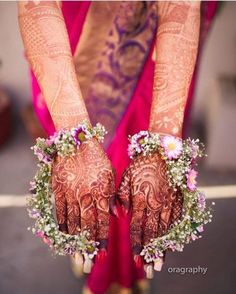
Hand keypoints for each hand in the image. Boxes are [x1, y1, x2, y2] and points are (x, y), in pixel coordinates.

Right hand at [52, 138, 114, 253]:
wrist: (77, 141)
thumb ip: (113, 196)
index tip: (102, 254)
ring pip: (73, 222)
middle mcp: (87, 195)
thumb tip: (117, 216)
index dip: (102, 239)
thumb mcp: (111, 175)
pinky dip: (62, 225)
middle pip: (87, 226)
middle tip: (87, 264)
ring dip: (74, 240)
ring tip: (75, 255)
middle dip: (88, 247)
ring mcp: (71, 192)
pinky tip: (63, 236)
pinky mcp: (59, 189)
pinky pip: (60, 211)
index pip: (103, 221)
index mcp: (102, 191)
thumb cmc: (98, 158)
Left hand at [118, 152, 182, 271]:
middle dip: (150, 252)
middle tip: (150, 268)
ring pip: (164, 229)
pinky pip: (176, 220)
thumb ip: (122, 197)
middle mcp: (155, 203)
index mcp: (140, 198)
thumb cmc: (141, 164)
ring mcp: (168, 202)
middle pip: (152, 233)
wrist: (161, 151)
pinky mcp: (177, 199)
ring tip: (161, 263)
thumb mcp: (126, 177)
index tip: (136, 257)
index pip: (137, 227)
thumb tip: (120, 215)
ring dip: (162, 247)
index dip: (136, 243)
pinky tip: (172, 243)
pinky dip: (173, 233)